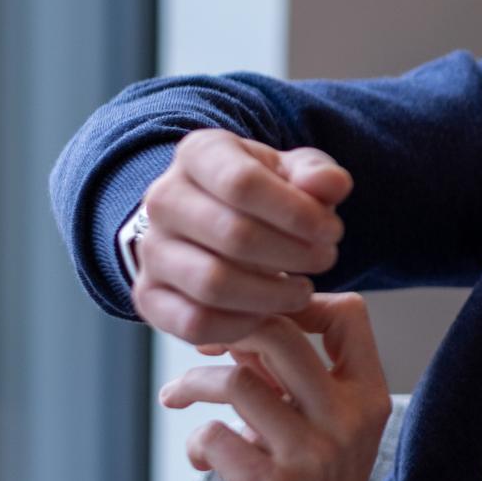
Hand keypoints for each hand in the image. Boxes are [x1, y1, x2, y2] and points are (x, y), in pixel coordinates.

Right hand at [132, 128, 353, 348]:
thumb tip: (333, 185)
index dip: (296, 213)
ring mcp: (150, 251)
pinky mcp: (148, 297)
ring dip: (272, 294)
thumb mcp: (296, 172)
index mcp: (198, 154)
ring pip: (213, 284)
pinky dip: (242, 326)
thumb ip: (318, 176)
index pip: (242, 182)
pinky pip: (194, 323)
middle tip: (325, 259)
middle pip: (233, 235)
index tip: (331, 231)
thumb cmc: (265, 194)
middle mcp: (162, 199)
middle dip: (294, 254)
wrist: (217, 220)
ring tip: (303, 290)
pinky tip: (271, 314)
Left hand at [158, 292, 391, 480]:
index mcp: (367, 395)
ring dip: (194, 383)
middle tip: (206, 348)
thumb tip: (238, 326)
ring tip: (178, 396)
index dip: (298, 304)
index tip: (259, 323)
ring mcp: (308, 455)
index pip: (349, 314)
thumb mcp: (327, 424)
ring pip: (236, 381)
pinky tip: (200, 456)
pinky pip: (212, 437)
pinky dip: (195, 441)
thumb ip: (294, 377)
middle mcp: (345, 419)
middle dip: (230, 331)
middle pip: (281, 336)